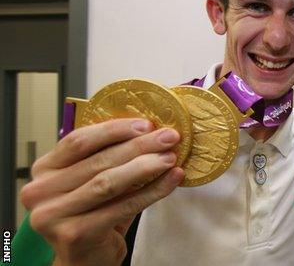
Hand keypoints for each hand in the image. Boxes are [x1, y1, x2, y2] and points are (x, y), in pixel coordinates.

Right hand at [20, 118, 184, 265]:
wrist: (85, 260)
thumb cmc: (92, 215)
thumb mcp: (93, 181)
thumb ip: (108, 157)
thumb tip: (150, 131)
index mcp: (44, 169)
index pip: (79, 140)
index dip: (115, 130)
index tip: (147, 123)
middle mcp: (40, 191)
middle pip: (98, 160)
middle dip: (139, 146)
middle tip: (168, 137)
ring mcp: (53, 215)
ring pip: (108, 182)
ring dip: (146, 167)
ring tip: (170, 157)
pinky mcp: (74, 234)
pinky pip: (122, 207)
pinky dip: (151, 192)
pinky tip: (171, 180)